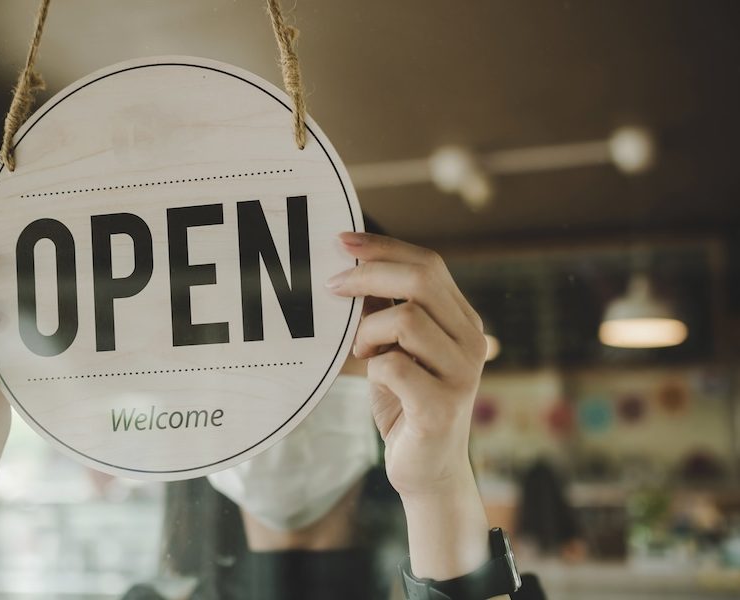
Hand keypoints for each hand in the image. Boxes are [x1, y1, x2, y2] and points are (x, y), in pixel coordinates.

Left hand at [327, 232, 489, 578]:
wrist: (428, 470)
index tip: (342, 241)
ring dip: (367, 330)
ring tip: (362, 351)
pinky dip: (372, 366)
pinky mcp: (441, 407)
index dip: (383, 247)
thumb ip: (386, 309)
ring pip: (405, 319)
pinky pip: (392, 364)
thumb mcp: (396, 348)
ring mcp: (462, 374)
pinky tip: (375, 379)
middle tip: (332, 287)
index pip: (429, 264)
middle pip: (421, 280)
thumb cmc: (406, 403)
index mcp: (463, 320)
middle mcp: (472, 341)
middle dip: (367, 274)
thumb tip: (350, 264)